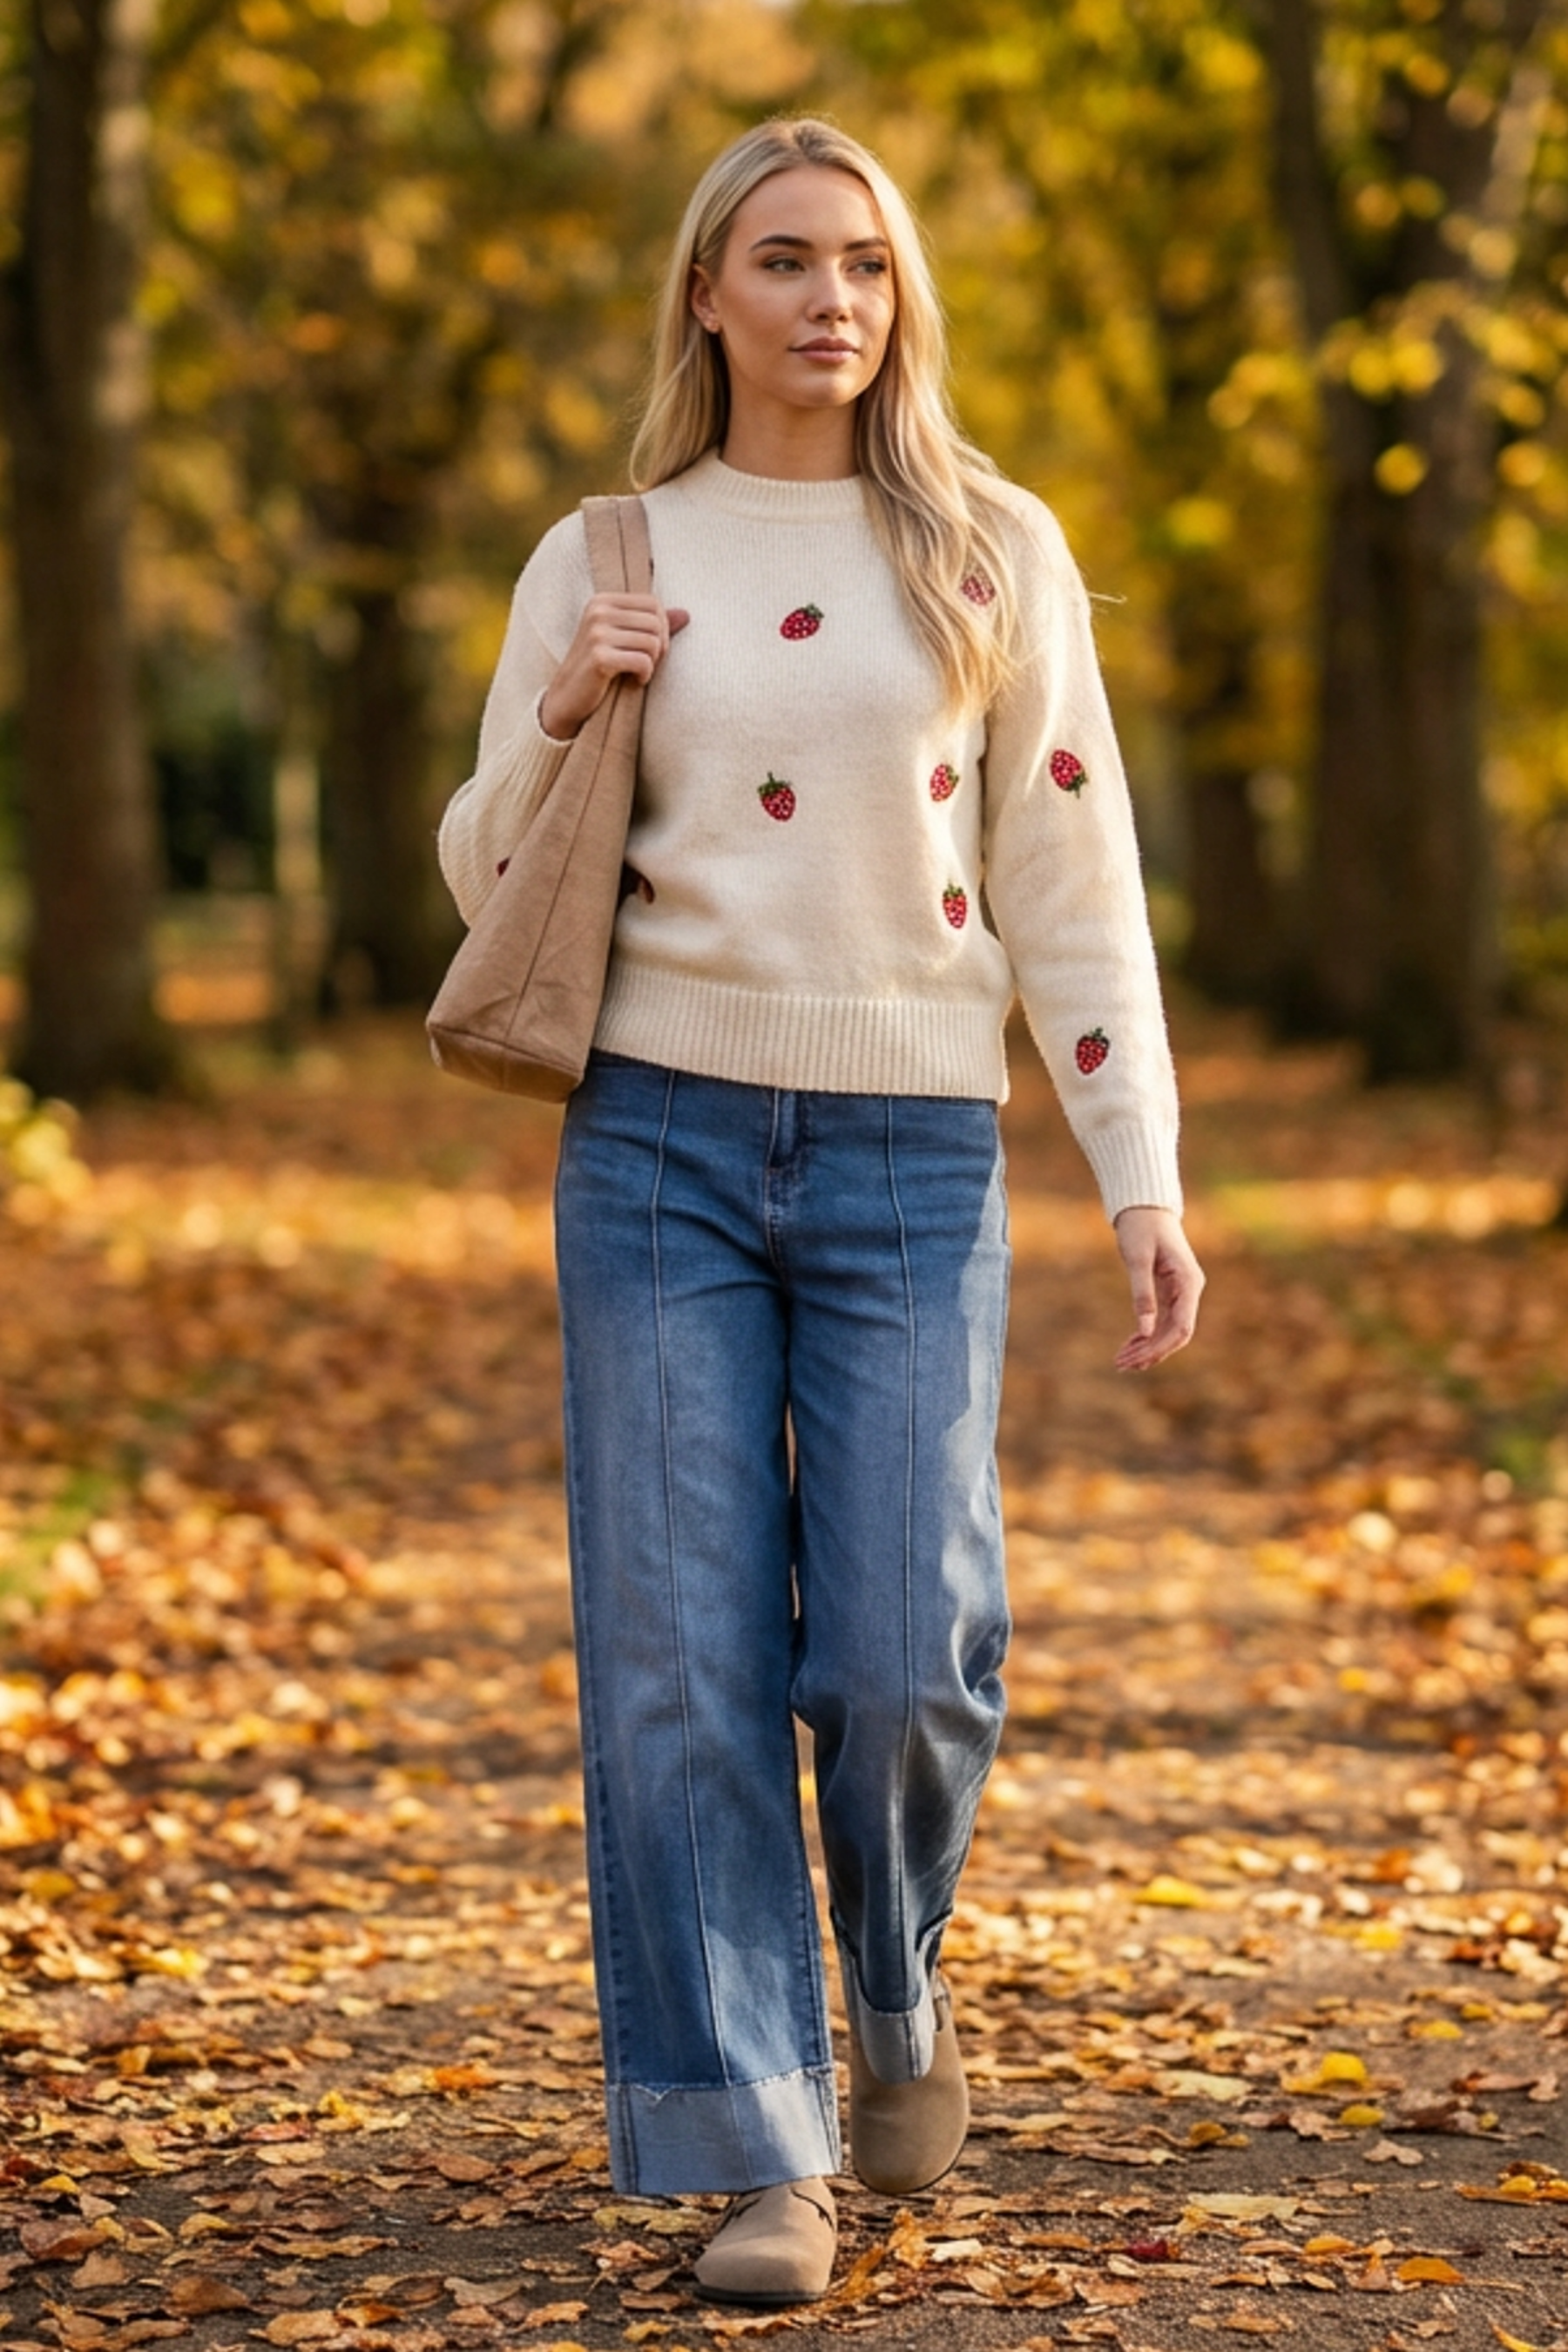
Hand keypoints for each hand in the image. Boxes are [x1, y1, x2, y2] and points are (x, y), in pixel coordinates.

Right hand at [540, 595, 689, 738]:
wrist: (566, 698)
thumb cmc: (598, 668)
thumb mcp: (622, 639)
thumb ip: (652, 624)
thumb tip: (686, 614)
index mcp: (602, 601)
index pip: (653, 603)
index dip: (663, 627)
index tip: (652, 649)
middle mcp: (598, 611)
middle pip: (655, 622)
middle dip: (660, 647)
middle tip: (648, 664)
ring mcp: (597, 633)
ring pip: (652, 642)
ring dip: (652, 663)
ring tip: (639, 672)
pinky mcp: (599, 657)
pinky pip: (643, 661)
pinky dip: (645, 675)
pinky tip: (635, 681)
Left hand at [1112, 1205, 1203, 1371]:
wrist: (1145, 1208)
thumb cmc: (1141, 1228)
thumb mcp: (1137, 1259)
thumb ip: (1142, 1293)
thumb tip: (1144, 1331)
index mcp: (1188, 1282)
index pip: (1182, 1326)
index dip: (1160, 1347)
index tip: (1136, 1359)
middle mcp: (1189, 1290)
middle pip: (1176, 1333)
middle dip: (1151, 1352)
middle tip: (1122, 1365)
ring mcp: (1181, 1292)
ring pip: (1169, 1330)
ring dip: (1147, 1347)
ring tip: (1121, 1361)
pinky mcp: (1170, 1292)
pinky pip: (1162, 1321)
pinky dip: (1146, 1335)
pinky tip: (1129, 1346)